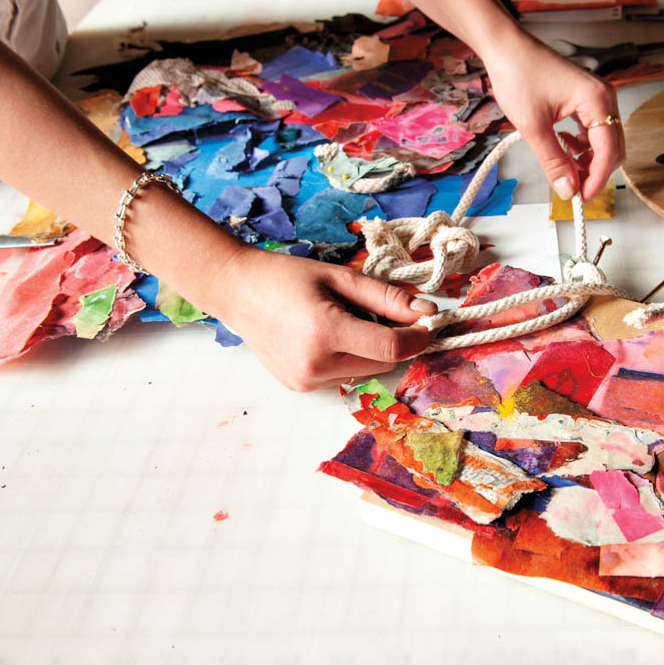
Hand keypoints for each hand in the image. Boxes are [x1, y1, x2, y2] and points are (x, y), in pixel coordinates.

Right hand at [210, 246, 435, 390]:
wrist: (236, 290)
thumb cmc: (287, 277)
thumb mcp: (340, 278)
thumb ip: (387, 298)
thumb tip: (426, 313)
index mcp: (326, 332)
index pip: (391, 348)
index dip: (417, 337)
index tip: (426, 322)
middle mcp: (315, 365)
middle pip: (383, 362)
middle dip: (390, 339)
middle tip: (370, 311)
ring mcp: (305, 381)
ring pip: (365, 371)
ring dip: (367, 350)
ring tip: (338, 322)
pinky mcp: (300, 387)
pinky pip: (343, 376)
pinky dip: (346, 358)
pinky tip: (323, 336)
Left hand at [481, 31, 624, 202]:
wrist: (506, 47)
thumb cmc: (518, 73)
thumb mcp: (534, 126)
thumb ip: (554, 161)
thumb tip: (568, 189)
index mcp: (597, 100)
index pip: (609, 151)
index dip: (597, 179)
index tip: (581, 197)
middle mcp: (604, 97)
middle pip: (613, 148)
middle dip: (594, 171)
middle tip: (572, 188)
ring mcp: (597, 97)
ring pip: (604, 141)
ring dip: (588, 160)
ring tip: (564, 167)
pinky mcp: (587, 98)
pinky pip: (594, 130)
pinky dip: (582, 146)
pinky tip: (563, 146)